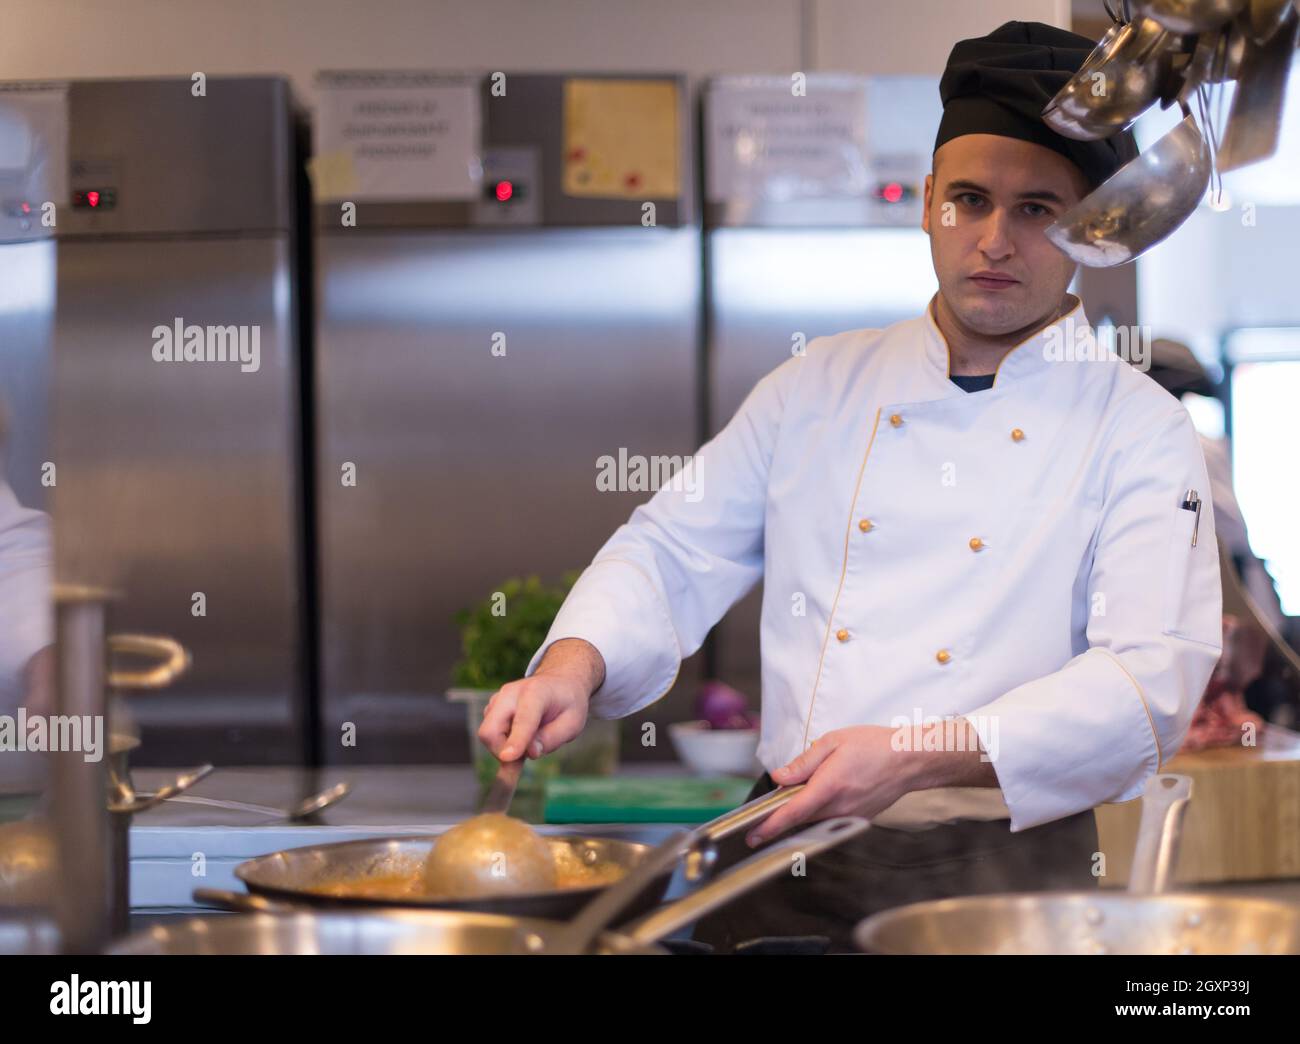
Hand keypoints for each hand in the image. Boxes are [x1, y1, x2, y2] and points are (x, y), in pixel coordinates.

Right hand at [477, 672, 590, 761]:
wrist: (558, 682)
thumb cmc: (567, 703)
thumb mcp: (573, 723)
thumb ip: (552, 738)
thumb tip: (530, 753)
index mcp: (536, 692)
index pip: (523, 720)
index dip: (516, 741)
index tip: (508, 758)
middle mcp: (510, 694)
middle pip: (490, 731)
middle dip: (502, 753)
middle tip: (521, 764)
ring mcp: (497, 700)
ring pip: (488, 736)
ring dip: (505, 750)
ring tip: (530, 745)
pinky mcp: (491, 709)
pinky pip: (490, 735)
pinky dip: (503, 746)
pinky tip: (521, 743)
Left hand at [746, 726, 915, 846]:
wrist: (909, 760)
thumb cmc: (874, 746)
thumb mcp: (833, 742)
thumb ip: (804, 762)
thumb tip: (780, 777)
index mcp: (829, 786)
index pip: (792, 812)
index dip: (770, 826)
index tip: (753, 835)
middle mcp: (839, 807)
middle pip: (800, 819)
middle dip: (781, 817)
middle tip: (768, 809)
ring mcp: (850, 816)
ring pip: (814, 820)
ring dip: (802, 811)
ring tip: (808, 789)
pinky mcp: (858, 819)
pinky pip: (829, 819)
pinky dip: (819, 811)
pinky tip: (825, 792)